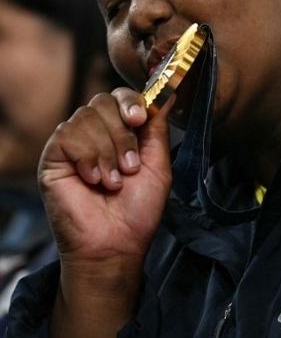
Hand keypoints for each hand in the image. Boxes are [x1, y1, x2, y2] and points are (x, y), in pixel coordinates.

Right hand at [39, 88, 174, 263]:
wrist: (115, 244)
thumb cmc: (137, 210)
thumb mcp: (158, 165)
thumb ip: (158, 128)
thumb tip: (170, 93)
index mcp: (119, 131)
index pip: (121, 96)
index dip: (131, 101)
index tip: (140, 119)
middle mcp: (95, 133)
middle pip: (104, 101)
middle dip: (122, 132)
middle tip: (130, 164)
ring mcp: (73, 143)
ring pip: (88, 116)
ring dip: (108, 151)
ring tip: (113, 181)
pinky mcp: (53, 156)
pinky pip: (68, 134)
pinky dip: (87, 157)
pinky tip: (93, 179)